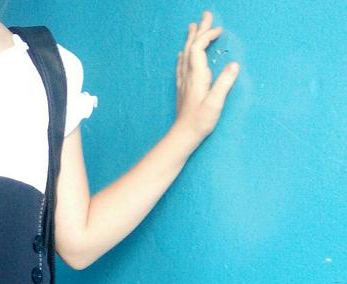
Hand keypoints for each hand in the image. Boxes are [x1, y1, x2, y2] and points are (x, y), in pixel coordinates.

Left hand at [174, 10, 238, 143]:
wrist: (183, 136)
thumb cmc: (200, 122)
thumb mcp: (215, 103)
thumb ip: (224, 83)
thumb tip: (234, 65)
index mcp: (197, 76)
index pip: (198, 48)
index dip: (207, 36)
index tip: (219, 30)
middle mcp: (188, 76)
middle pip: (191, 47)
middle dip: (199, 30)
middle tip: (205, 15)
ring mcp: (183, 82)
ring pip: (185, 54)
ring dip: (190, 39)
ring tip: (192, 26)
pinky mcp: (182, 89)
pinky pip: (181, 66)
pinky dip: (184, 55)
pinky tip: (182, 53)